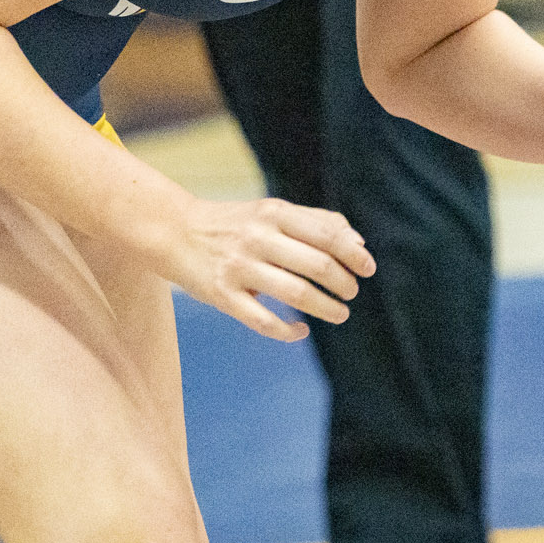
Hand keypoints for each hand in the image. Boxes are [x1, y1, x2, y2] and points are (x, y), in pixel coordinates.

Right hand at [147, 197, 376, 342]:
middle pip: (316, 265)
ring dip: (326, 308)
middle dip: (343, 284)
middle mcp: (257, 238)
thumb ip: (316, 221)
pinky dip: (289, 331)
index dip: (353, 255)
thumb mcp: (272, 211)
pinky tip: (301, 330)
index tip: (368, 269)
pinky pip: (264, 321)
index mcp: (274, 213)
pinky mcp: (223, 295)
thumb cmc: (235, 223)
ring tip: (340, 313)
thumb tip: (359, 243)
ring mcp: (239, 268)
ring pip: (296, 294)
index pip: (326, 235)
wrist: (175, 232)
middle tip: (351, 293)